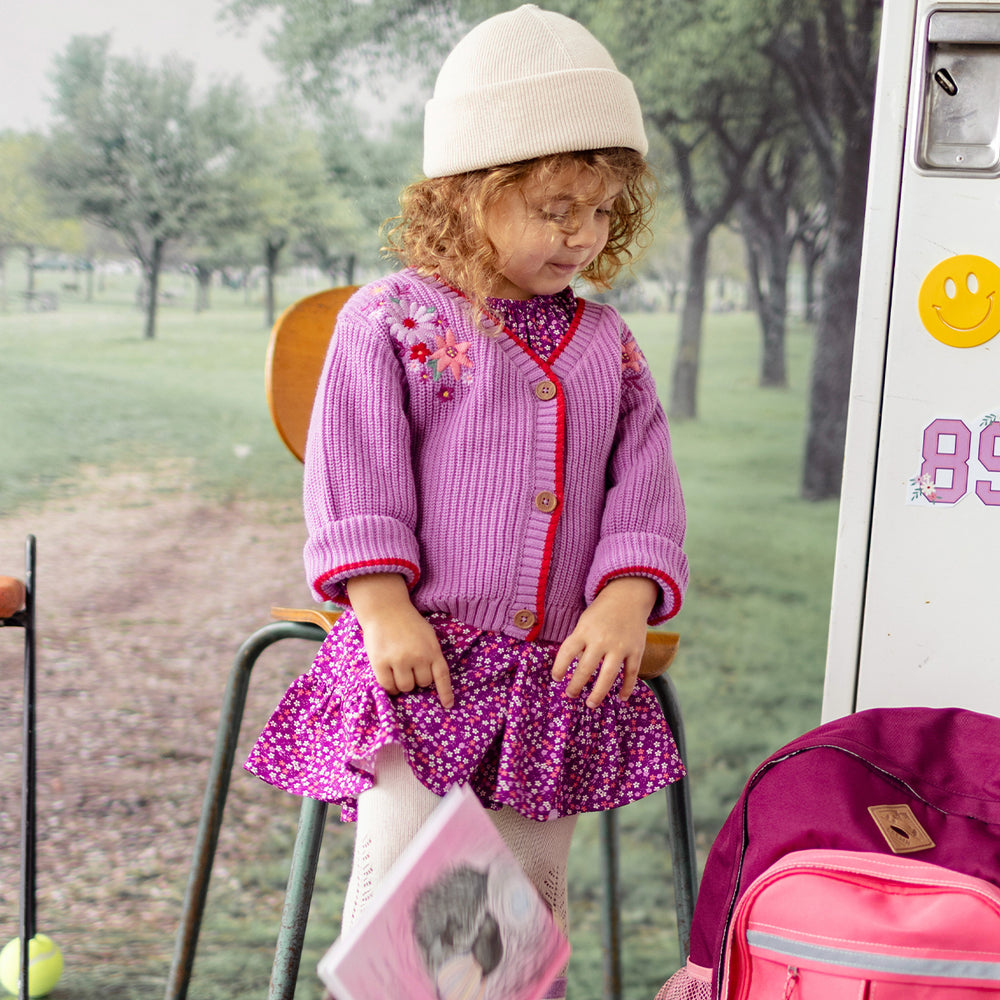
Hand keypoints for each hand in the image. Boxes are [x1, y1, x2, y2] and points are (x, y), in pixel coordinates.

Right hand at [346, 574, 453, 708]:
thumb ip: (430, 655)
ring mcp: (399, 660)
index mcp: (432, 649)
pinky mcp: (381, 662)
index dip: (445, 692)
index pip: (442, 676)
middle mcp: (418, 656)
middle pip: (422, 683)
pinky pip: (388, 686)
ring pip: (405, 687)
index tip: (447, 705)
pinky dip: (389, 686)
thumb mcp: (428, 635)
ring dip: (402, 683)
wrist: (386, 609)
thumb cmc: (408, 624)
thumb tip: (428, 680)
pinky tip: (388, 676)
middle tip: (409, 667)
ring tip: (398, 670)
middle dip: (417, 679)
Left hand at [552, 577, 657, 708]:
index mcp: (585, 630)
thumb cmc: (601, 612)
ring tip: (590, 704)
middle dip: (575, 686)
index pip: (567, 652)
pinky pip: (631, 673)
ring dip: (598, 693)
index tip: (556, 678)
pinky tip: (621, 698)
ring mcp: (620, 646)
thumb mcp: (584, 621)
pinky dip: (626, 687)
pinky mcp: (636, 650)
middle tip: (570, 694)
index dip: (559, 667)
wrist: (628, 596)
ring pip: (608, 676)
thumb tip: (572, 669)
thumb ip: (579, 643)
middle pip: (585, 669)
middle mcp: (601, 640)